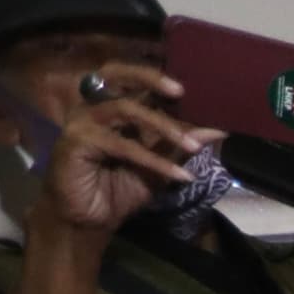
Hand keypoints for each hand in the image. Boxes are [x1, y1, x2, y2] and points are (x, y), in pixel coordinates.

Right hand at [29, 64, 206, 235]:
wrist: (89, 219)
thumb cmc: (119, 189)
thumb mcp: (160, 167)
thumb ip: (182, 147)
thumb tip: (216, 131)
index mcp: (112, 106)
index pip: (135, 82)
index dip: (162, 81)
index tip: (196, 93)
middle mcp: (95, 106)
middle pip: (115, 73)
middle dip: (148, 77)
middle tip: (181, 91)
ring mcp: (83, 120)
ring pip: (125, 109)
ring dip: (163, 126)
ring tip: (192, 147)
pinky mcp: (78, 140)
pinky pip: (123, 145)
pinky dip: (155, 160)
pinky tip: (180, 175)